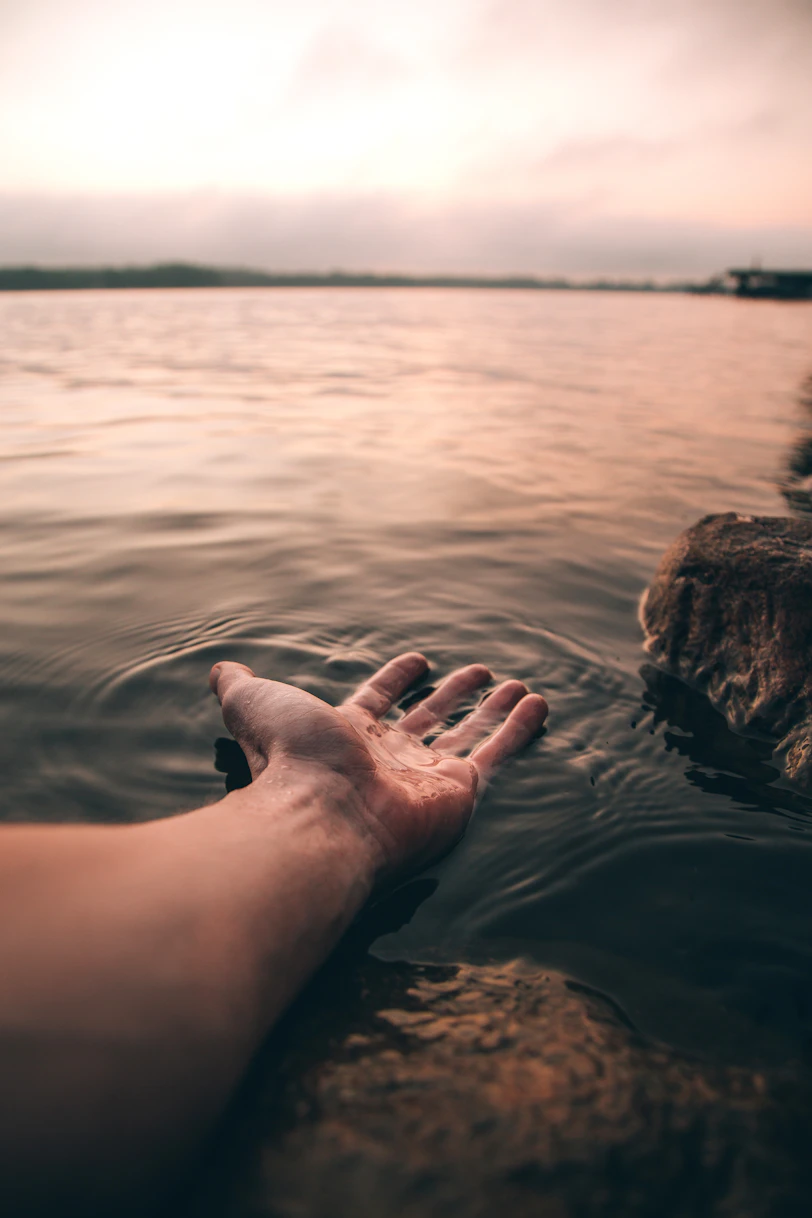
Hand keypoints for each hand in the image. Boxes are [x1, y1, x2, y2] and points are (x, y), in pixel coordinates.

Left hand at [209, 653, 546, 880]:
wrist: (322, 812)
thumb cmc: (290, 758)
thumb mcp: (255, 704)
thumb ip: (241, 688)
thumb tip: (221, 670)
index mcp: (347, 737)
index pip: (378, 702)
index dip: (396, 680)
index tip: (418, 660)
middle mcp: (388, 759)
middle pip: (429, 720)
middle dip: (453, 696)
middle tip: (478, 673)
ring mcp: (425, 777)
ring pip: (468, 735)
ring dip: (493, 710)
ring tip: (517, 686)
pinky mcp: (458, 791)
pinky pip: (495, 754)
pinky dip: (517, 729)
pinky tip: (537, 703)